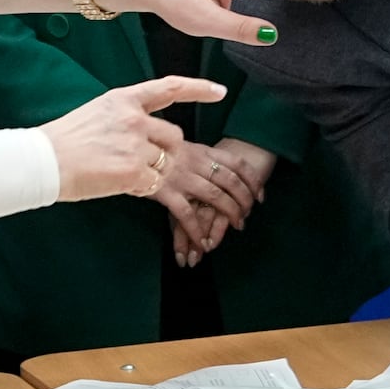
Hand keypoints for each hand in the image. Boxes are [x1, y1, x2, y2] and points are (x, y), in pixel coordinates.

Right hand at [42, 76, 223, 227]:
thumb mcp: (97, 112)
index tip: (220, 90)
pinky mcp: (133, 171)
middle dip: (165, 152)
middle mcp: (134, 118)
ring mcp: (135, 144)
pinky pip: (154, 183)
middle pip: (174, 136)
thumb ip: (126, 116)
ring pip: (165, 162)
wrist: (43, 162)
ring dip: (151, 172)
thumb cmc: (64, 140)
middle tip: (137, 161)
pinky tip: (118, 183)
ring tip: (120, 172)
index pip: (170, 87)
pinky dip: (141, 188)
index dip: (199, 88)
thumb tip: (146, 129)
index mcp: (124, 98)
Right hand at [158, 139, 278, 265]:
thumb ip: (197, 156)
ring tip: (238, 226)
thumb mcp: (180, 146)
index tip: (260, 195)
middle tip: (248, 216)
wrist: (128, 149)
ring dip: (230, 213)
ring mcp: (182, 177)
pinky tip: (203, 242)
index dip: (253, 180)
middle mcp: (196, 162)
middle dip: (245, 200)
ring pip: (216, 196)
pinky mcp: (166, 192)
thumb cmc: (152, 151)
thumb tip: (215, 165)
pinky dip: (197, 230)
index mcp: (202, 151)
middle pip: (231, 181)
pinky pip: (187, 214)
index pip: (237, 163)